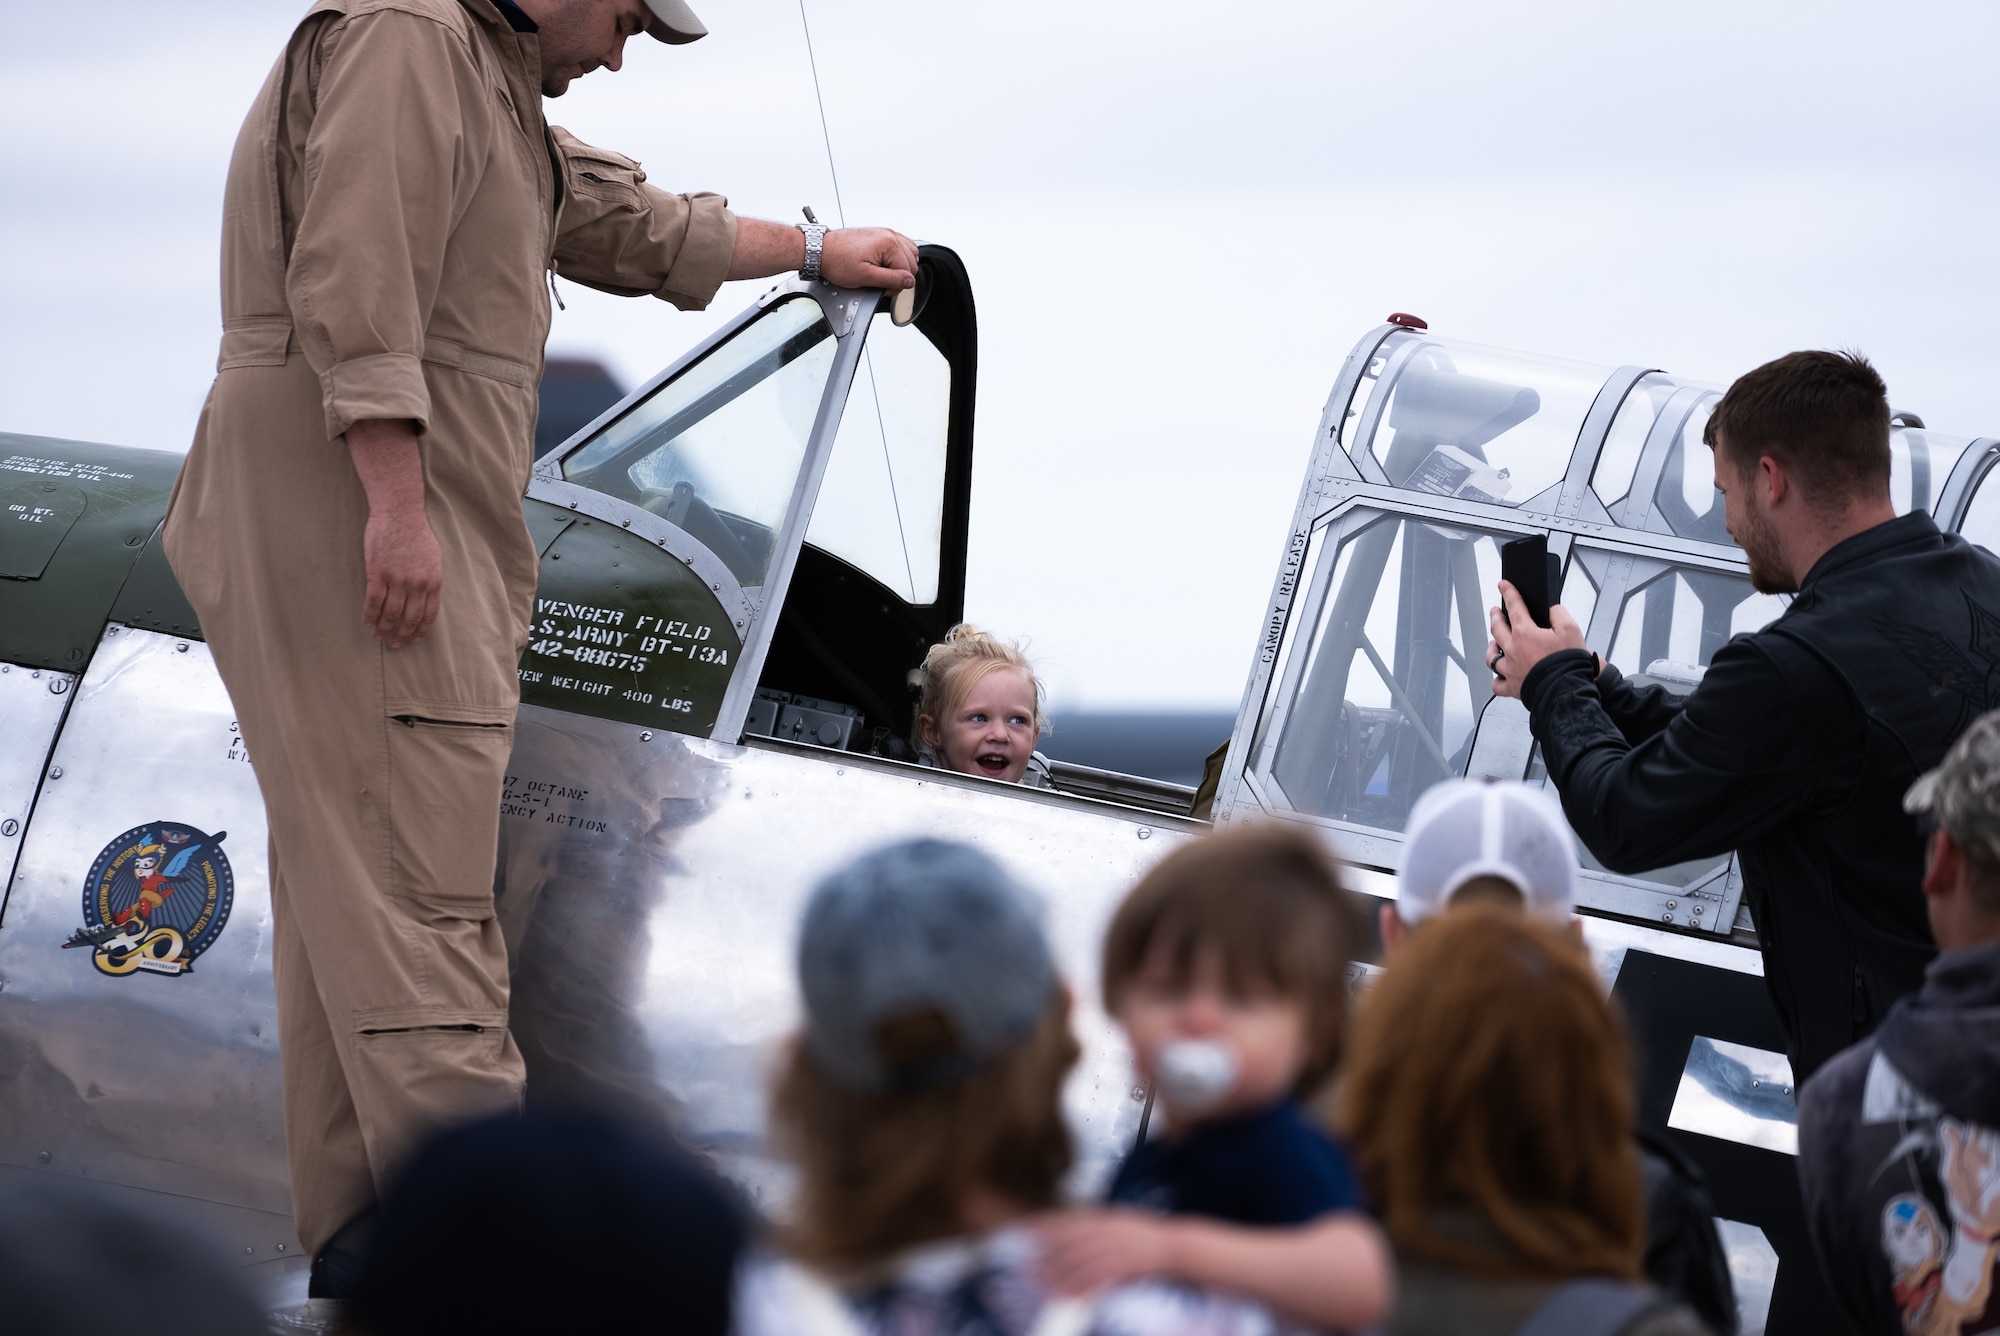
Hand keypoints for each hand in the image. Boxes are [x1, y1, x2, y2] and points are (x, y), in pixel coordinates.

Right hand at [345, 418, 439, 649]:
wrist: (399, 514)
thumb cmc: (416, 534)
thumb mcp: (433, 558)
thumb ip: (429, 579)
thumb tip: (425, 597)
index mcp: (433, 582)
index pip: (429, 615)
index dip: (420, 630)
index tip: (413, 639)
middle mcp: (417, 585)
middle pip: (409, 618)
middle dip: (402, 635)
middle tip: (394, 645)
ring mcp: (397, 580)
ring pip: (391, 614)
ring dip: (384, 628)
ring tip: (379, 637)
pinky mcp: (378, 573)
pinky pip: (373, 601)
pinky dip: (369, 615)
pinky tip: (367, 623)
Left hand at [819, 226, 918, 290]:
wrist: (821, 250)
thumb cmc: (837, 261)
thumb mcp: (865, 277)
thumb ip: (891, 280)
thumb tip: (909, 282)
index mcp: (889, 243)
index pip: (908, 271)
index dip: (895, 285)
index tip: (881, 288)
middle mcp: (889, 235)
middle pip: (912, 261)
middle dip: (898, 275)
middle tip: (880, 282)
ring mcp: (885, 233)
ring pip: (909, 253)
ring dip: (900, 266)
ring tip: (882, 272)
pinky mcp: (879, 234)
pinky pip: (900, 245)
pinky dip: (897, 256)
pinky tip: (885, 264)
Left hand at [1036, 1209, 1178, 1294]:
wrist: (1175, 1246)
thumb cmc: (1145, 1237)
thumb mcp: (1118, 1222)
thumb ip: (1096, 1225)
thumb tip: (1071, 1231)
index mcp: (1102, 1217)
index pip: (1065, 1218)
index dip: (1041, 1224)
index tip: (1021, 1229)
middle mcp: (1106, 1229)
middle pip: (1067, 1241)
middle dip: (1046, 1254)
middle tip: (1027, 1266)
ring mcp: (1115, 1246)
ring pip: (1079, 1260)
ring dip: (1059, 1273)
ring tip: (1043, 1283)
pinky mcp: (1125, 1264)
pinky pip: (1098, 1277)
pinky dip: (1082, 1287)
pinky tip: (1070, 1295)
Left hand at [1485, 580, 1586, 699]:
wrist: (1566, 691)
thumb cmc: (1568, 663)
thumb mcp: (1571, 629)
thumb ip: (1559, 614)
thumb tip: (1552, 610)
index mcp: (1525, 633)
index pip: (1514, 607)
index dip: (1509, 593)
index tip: (1503, 585)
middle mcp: (1513, 650)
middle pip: (1497, 629)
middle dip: (1495, 617)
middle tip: (1495, 611)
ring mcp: (1510, 669)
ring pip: (1492, 656)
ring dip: (1492, 647)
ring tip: (1495, 643)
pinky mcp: (1512, 687)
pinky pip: (1497, 684)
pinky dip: (1496, 679)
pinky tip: (1499, 675)